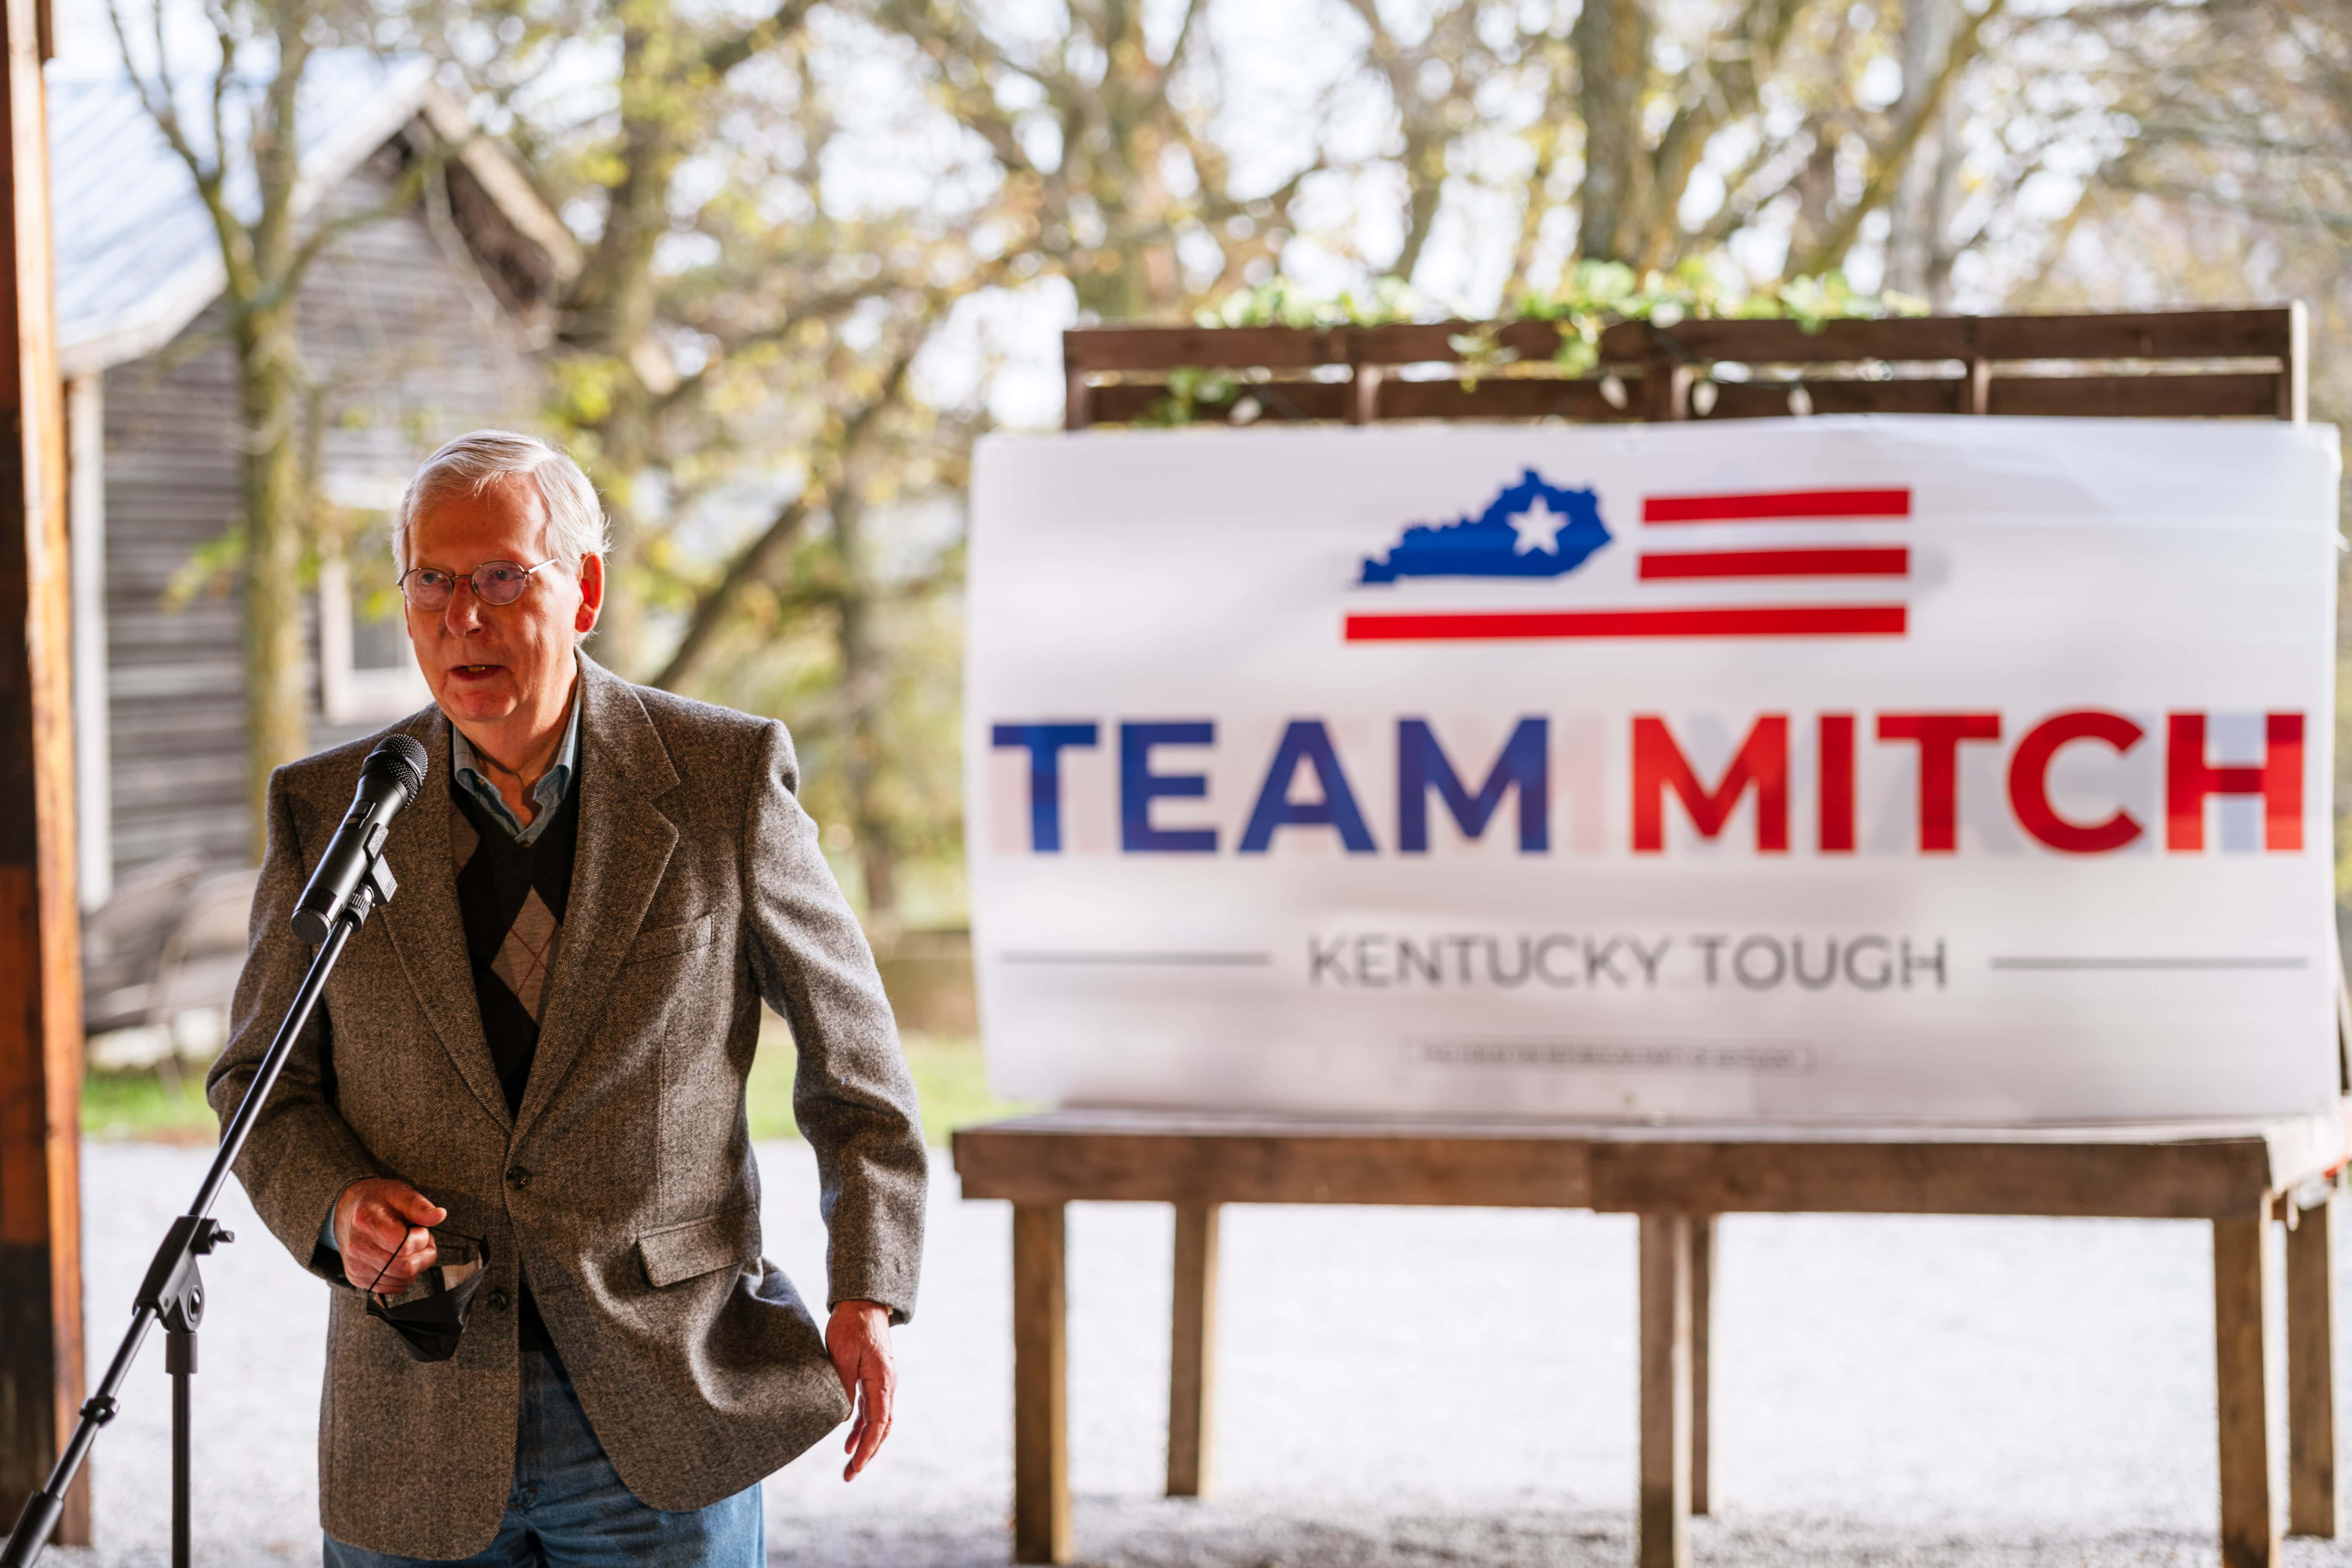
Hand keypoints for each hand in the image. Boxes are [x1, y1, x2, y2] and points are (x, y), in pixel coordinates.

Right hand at [333, 1178, 445, 1294]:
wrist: (346, 1210)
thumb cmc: (376, 1200)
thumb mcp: (398, 1193)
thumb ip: (419, 1205)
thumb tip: (439, 1216)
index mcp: (366, 1222)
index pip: (405, 1245)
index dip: (423, 1238)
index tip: (420, 1229)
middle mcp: (357, 1247)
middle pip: (405, 1267)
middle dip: (425, 1255)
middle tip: (423, 1241)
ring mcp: (355, 1265)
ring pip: (400, 1280)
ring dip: (415, 1266)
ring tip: (410, 1247)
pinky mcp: (356, 1278)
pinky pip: (390, 1287)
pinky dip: (403, 1277)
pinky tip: (400, 1259)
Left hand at [825, 1299, 895, 1480]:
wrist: (863, 1302)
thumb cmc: (851, 1326)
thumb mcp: (842, 1356)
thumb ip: (844, 1388)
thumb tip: (843, 1421)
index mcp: (883, 1381)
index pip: (879, 1424)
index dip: (868, 1448)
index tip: (855, 1466)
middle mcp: (887, 1385)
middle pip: (882, 1428)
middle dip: (868, 1453)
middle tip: (849, 1475)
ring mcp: (882, 1382)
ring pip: (878, 1421)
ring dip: (865, 1444)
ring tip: (849, 1465)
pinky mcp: (874, 1379)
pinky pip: (871, 1410)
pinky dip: (862, 1427)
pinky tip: (849, 1441)